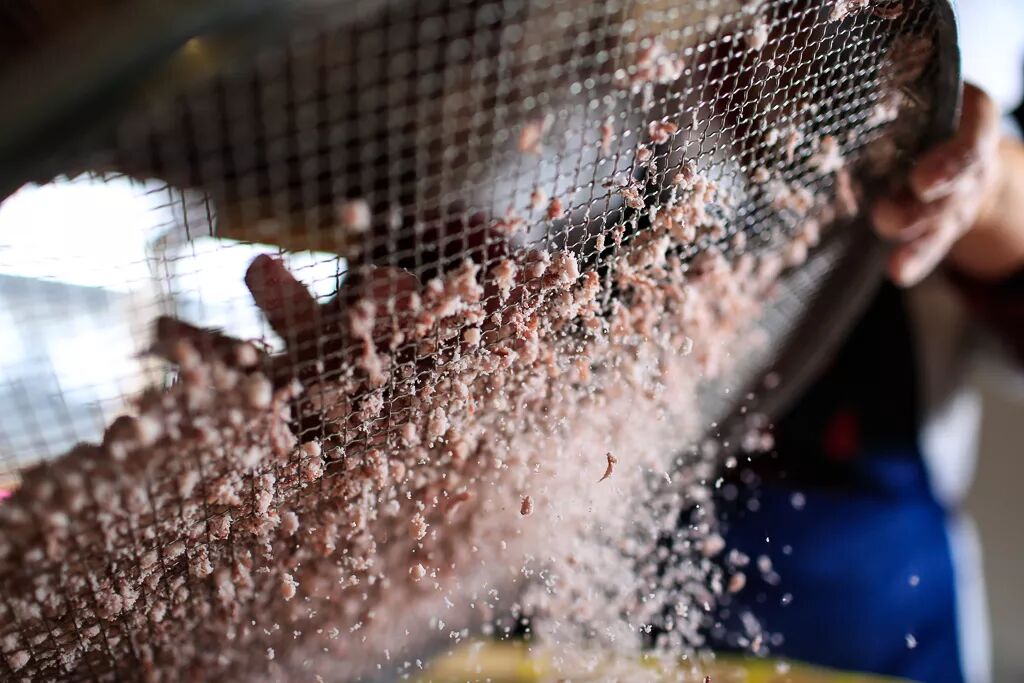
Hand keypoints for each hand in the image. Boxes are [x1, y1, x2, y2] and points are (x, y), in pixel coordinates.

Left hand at [871, 83, 1003, 285]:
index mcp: (968, 114)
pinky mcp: (946, 222)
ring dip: (913, 233)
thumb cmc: (912, 110)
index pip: (973, 136)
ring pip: (944, 216)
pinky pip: (934, 243)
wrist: (943, 143)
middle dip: (921, 206)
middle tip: (884, 216)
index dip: (951, 161)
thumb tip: (805, 88)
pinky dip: (916, 258)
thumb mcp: (905, 93)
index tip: (921, 182)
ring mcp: (962, 192)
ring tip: (882, 235)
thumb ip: (879, 97)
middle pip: (957, 186)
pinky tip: (899, 272)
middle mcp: (971, 155)